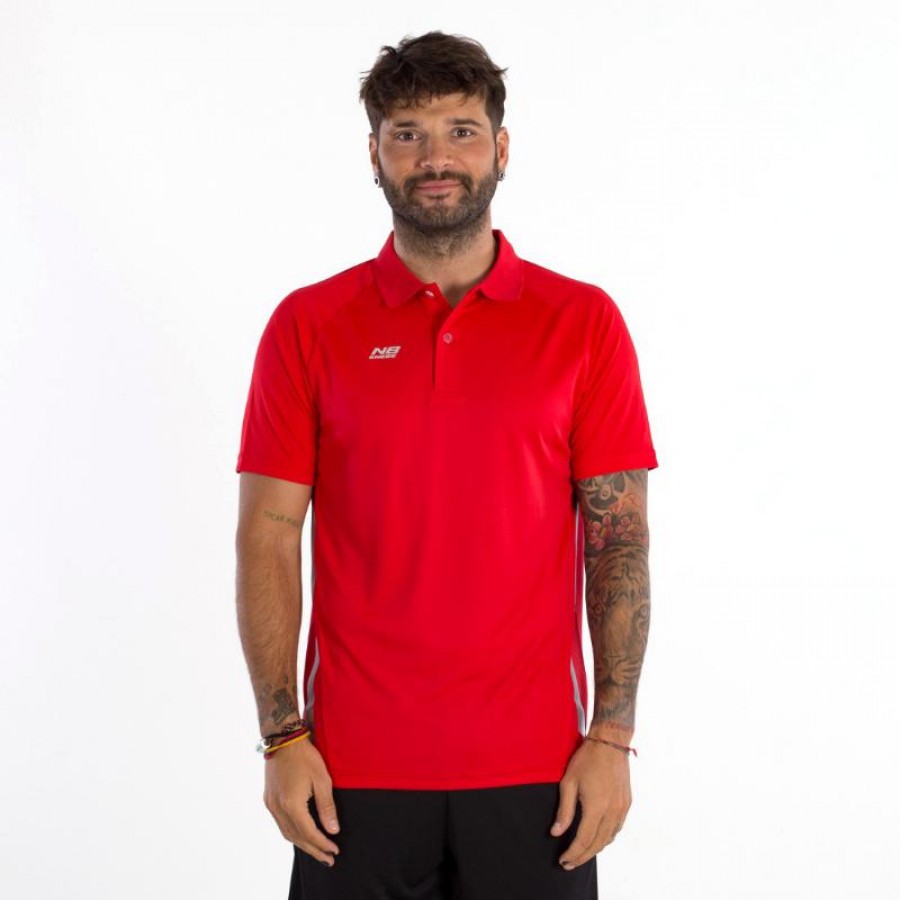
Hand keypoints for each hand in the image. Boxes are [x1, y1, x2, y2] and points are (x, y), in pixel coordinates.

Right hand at [263, 736, 341, 866]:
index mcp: (292, 805)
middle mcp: (278, 809)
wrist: (283, 739)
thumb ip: (326, 807)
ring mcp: (271, 805)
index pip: (309, 833)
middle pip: (296, 838)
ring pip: (287, 833)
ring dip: (302, 844)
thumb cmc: (305, 756)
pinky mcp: (269, 800)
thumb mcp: (322, 779)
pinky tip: (302, 834)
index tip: (335, 850)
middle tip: (328, 859)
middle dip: (313, 850)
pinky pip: (281, 824)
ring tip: (317, 851)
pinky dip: (293, 833)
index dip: (322, 844)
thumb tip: (333, 830)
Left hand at [551, 738, 631, 869]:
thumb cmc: (587, 759)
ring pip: (609, 839)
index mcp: (596, 808)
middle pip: (597, 844)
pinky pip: (617, 829)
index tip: (563, 861)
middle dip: (582, 857)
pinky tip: (597, 838)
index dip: (572, 854)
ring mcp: (622, 809)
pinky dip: (606, 838)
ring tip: (581, 853)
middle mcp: (612, 812)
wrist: (611, 743)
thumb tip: (556, 833)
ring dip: (595, 849)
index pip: (583, 841)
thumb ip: (564, 810)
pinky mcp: (627, 804)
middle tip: (569, 863)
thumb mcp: (569, 782)